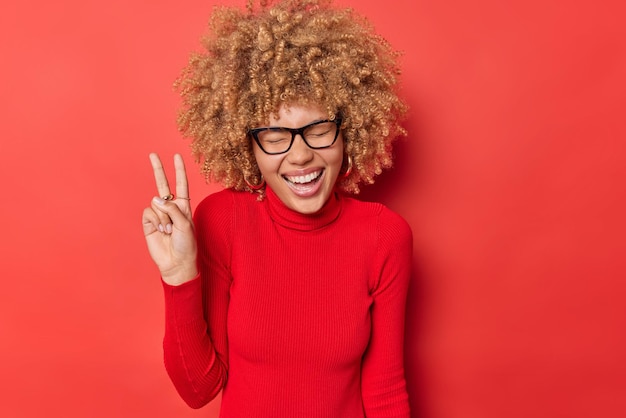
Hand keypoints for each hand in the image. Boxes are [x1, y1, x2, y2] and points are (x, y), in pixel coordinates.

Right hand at [142, 153, 197, 285]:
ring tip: (169, 231)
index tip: (176, 156)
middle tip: (153, 154)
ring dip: (164, 217)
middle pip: (163, 184)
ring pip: (157, 203)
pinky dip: (156, 221)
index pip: (181, 184)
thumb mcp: (185, 224)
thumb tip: (156, 198)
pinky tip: (161, 231)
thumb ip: (172, 209)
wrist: (176, 262)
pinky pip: (149, 212)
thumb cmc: (186, 244)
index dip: (179, 170)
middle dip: (158, 169)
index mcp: (183, 206)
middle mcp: (170, 207)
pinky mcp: (149, 222)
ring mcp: (159, 214)